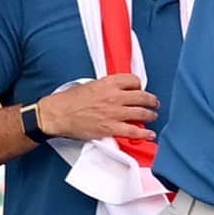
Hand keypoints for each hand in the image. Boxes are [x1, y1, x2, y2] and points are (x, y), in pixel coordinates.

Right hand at [37, 74, 159, 141]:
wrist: (59, 113)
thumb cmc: (71, 99)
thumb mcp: (92, 84)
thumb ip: (107, 86)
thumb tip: (118, 91)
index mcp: (109, 82)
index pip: (134, 80)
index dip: (139, 85)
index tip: (139, 89)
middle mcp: (115, 96)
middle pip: (142, 96)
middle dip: (151, 100)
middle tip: (154, 103)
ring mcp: (114, 112)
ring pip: (141, 113)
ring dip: (150, 115)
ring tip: (153, 116)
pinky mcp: (110, 128)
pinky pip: (133, 131)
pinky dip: (144, 133)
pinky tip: (149, 134)